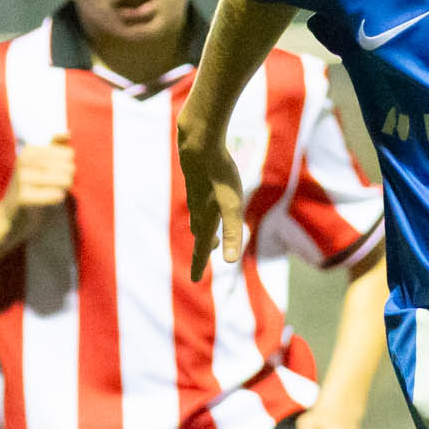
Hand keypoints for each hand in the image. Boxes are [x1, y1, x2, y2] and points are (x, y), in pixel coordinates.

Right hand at [5, 138, 74, 238]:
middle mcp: (23, 161)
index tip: (57, 173)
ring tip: (52, 191)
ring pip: (65, 180)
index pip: (69, 153)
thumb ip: (55, 146)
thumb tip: (69, 132)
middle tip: (55, 185)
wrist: (10, 215)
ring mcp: (22, 178)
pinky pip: (57, 195)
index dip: (69, 166)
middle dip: (68, 178)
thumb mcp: (40, 163)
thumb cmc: (31, 187)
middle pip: (69, 166)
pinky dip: (57, 199)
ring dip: (64, 189)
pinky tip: (47, 200)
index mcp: (29, 150)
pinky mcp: (24, 197)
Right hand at [181, 123, 250, 279]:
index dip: (198, 266)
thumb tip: (231, 261)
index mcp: (205, 221)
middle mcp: (197, 212)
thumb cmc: (218, 178)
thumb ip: (233, 232)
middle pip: (201, 236)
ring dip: (205, 231)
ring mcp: (195, 197)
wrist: (199, 148)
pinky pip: (199, 204)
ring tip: (212, 236)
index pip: (201, 250)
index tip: (194, 280)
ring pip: (199, 219)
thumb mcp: (232, 206)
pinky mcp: (197, 184)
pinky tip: (208, 204)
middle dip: (204, 248)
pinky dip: (204, 213)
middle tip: (208, 254)